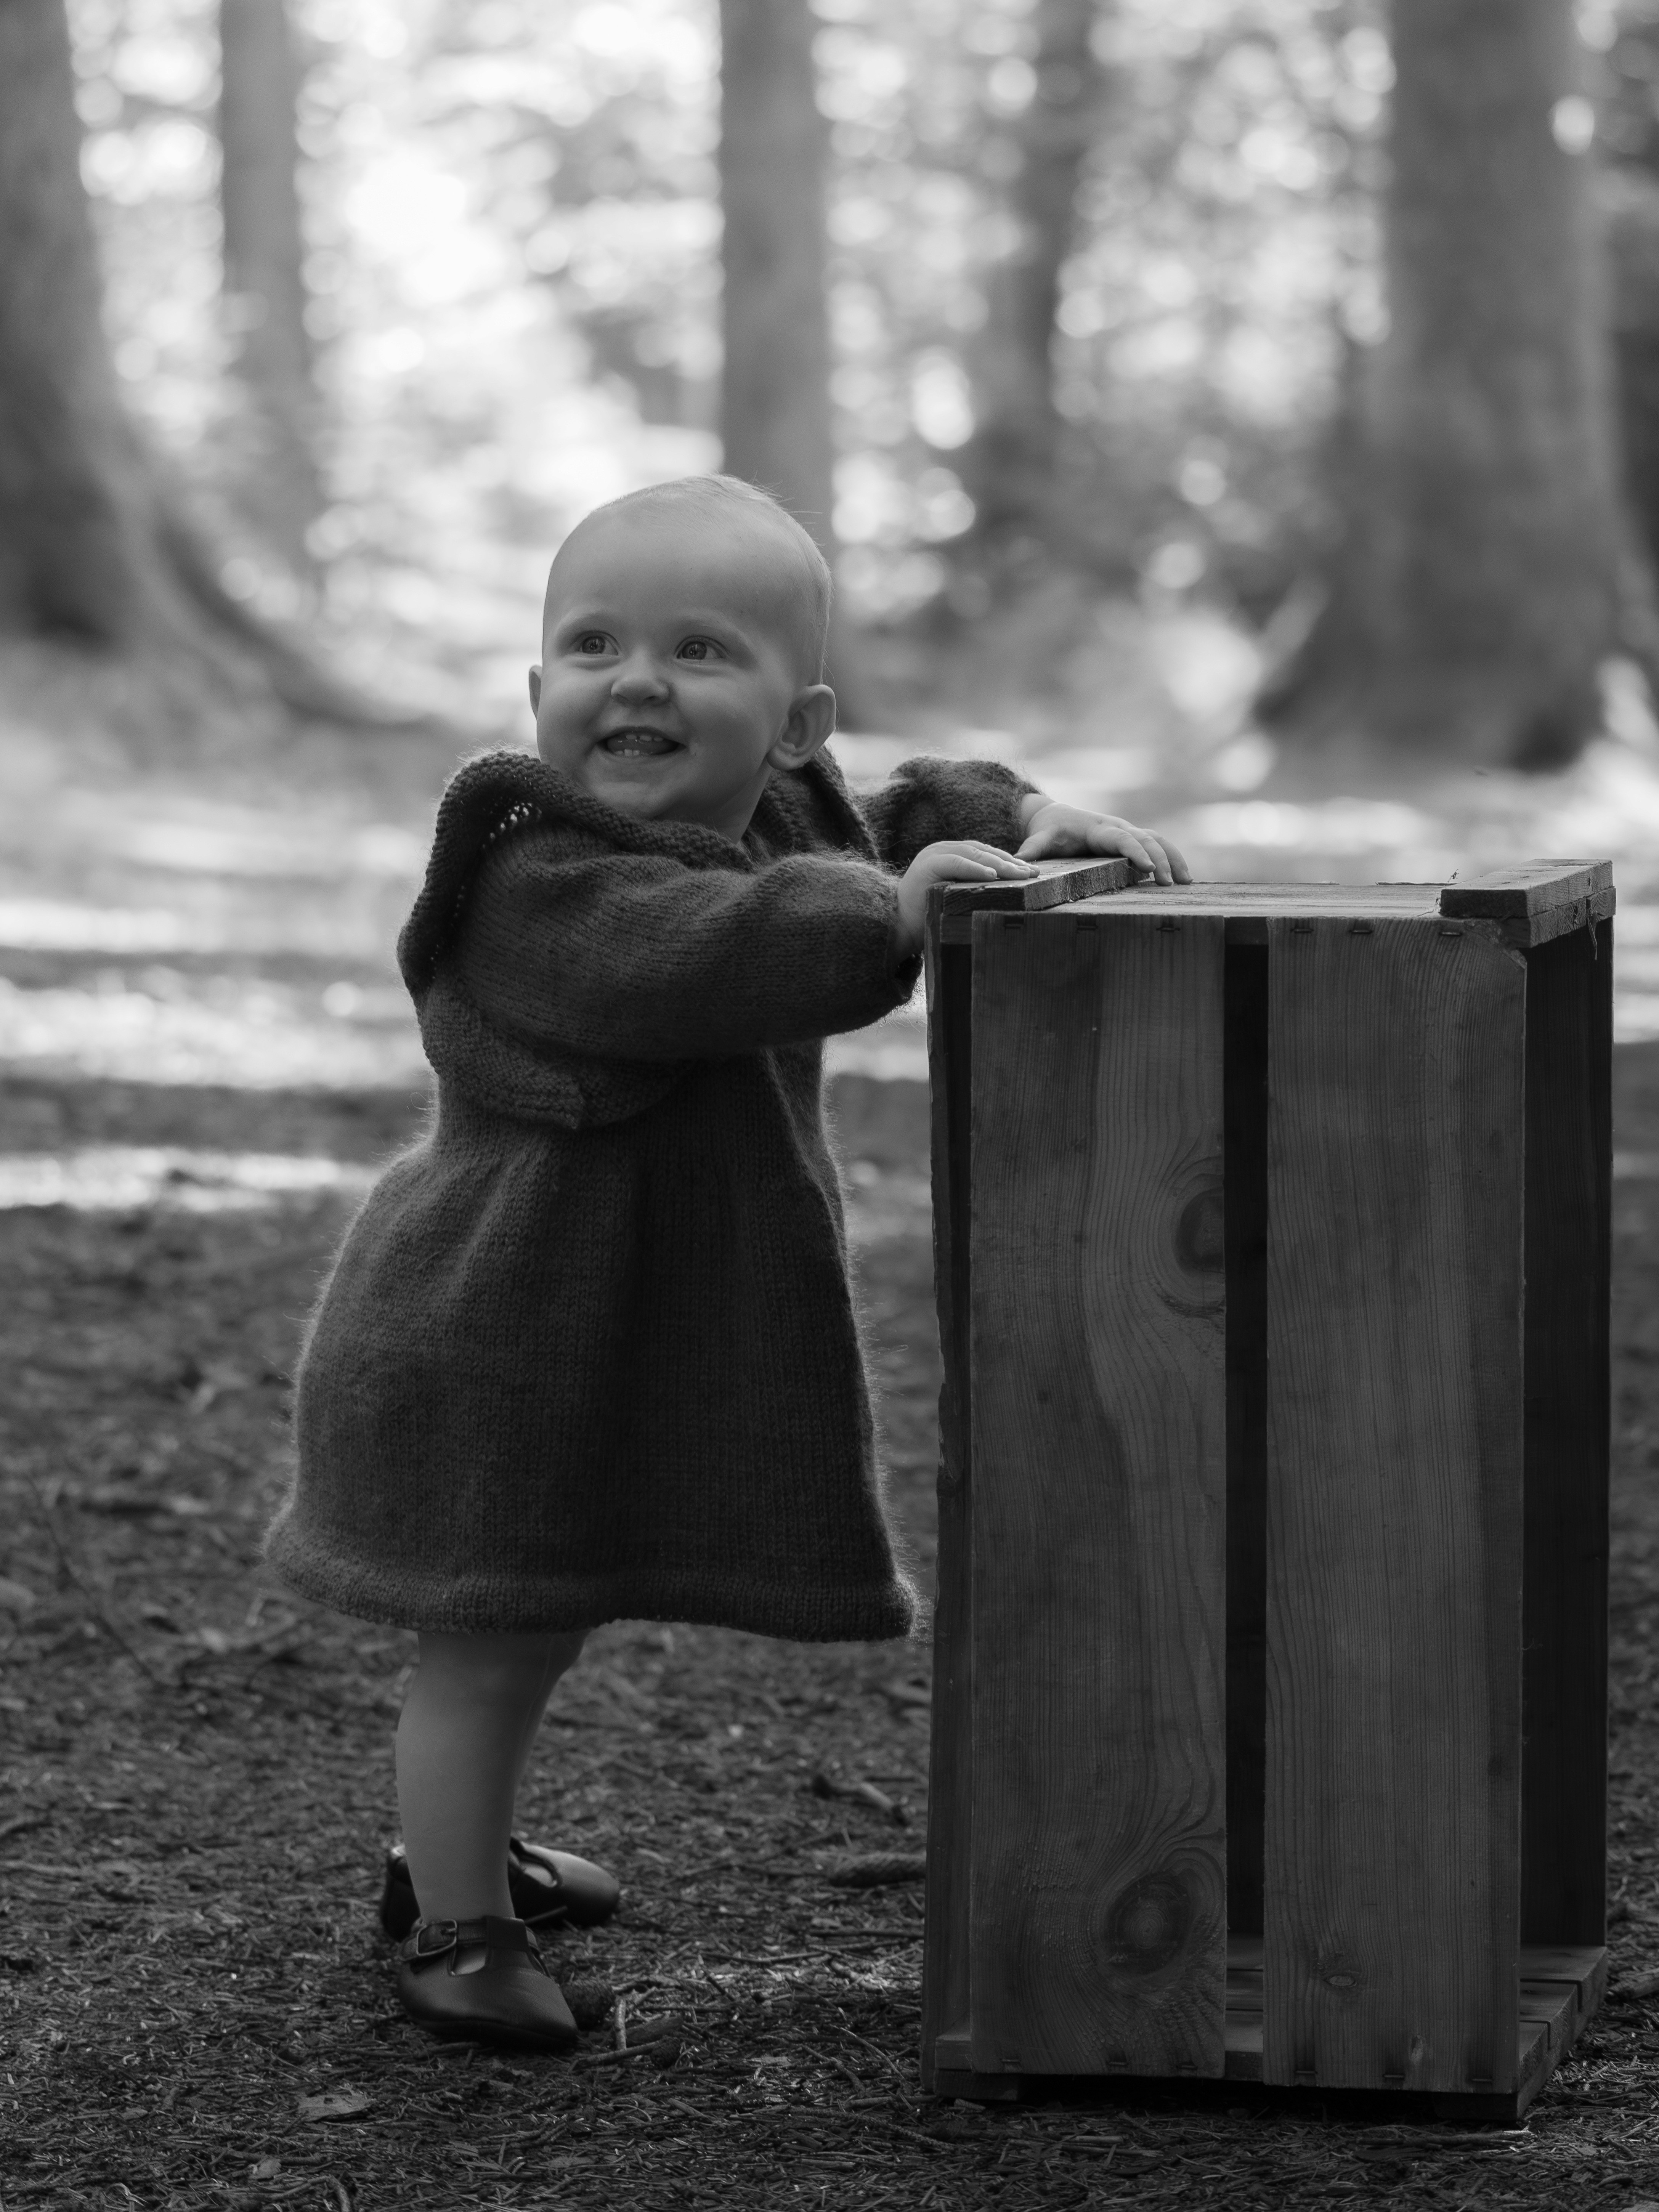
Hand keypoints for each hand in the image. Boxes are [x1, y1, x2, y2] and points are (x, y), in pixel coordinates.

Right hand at [892, 839, 1038, 959]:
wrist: (897, 926)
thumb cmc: (927, 917)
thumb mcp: (956, 898)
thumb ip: (974, 889)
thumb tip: (1007, 895)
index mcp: (951, 855)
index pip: (985, 854)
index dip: (1009, 862)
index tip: (1031, 873)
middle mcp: (943, 849)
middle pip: (983, 852)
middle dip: (1010, 862)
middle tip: (1033, 873)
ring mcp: (935, 854)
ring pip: (973, 854)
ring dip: (1000, 864)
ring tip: (1021, 874)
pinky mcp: (928, 864)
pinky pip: (956, 863)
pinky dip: (975, 868)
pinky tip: (993, 875)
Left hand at [1016, 797, 1190, 885]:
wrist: (1054, 816)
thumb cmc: (1049, 829)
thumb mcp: (1039, 838)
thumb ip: (1032, 849)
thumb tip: (1019, 863)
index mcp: (1099, 828)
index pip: (1122, 839)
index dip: (1135, 852)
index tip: (1147, 868)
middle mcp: (1118, 827)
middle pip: (1146, 840)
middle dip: (1160, 860)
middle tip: (1170, 884)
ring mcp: (1128, 831)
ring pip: (1158, 840)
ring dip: (1173, 858)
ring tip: (1187, 882)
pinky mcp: (1133, 838)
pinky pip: (1157, 844)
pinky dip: (1172, 857)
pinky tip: (1184, 877)